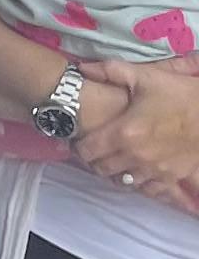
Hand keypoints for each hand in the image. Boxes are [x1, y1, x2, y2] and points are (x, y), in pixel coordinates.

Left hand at [73, 61, 198, 191]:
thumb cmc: (179, 94)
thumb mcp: (145, 77)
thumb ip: (110, 71)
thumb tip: (82, 69)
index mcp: (124, 133)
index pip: (87, 151)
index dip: (79, 146)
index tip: (80, 139)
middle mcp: (135, 157)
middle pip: (101, 169)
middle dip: (94, 160)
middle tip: (96, 150)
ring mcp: (154, 170)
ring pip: (123, 181)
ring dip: (116, 172)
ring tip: (116, 159)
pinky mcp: (171, 177)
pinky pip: (148, 189)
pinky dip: (140, 182)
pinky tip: (138, 171)